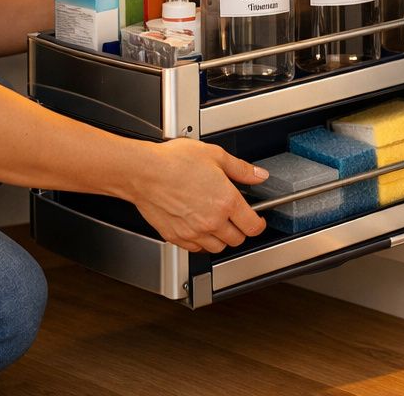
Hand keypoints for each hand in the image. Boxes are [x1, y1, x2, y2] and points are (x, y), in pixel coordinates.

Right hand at [130, 138, 267, 252]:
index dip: (259, 224)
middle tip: (236, 218)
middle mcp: (212, 221)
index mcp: (226, 201)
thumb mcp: (215, 155)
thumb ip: (241, 169)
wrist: (144, 172)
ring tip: (217, 223)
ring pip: (217, 247)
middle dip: (240, 230)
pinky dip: (201, 241)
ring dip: (221, 238)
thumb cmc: (174, 161)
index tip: (257, 220)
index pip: (253, 226)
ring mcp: (194, 232)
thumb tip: (258, 175)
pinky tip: (198, 227)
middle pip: (237, 239)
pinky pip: (196, 248)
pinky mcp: (176, 237)